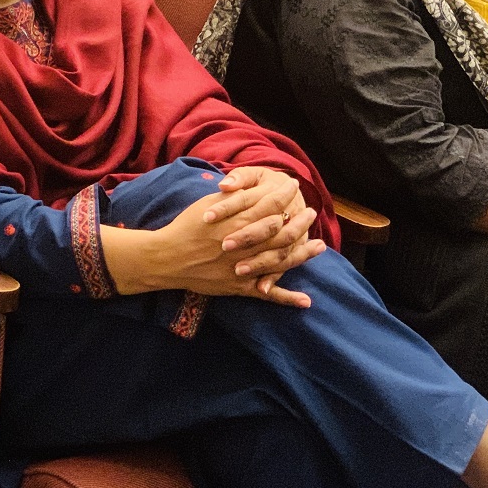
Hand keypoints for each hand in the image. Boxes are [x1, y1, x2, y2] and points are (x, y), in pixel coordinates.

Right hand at [152, 190, 323, 305]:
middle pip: (280, 231)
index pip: (269, 205)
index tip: (294, 186)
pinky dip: (287, 298)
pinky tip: (306, 301)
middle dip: (299, 221)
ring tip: (320, 246)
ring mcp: (243, 268)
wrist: (167, 257)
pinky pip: (267, 294)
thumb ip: (231, 198)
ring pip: (280, 261)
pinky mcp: (239, 287)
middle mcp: (244, 244)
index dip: (284, 195)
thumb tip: (251, 187)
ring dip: (302, 254)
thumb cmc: (186, 227)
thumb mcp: (207, 204)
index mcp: (236, 221)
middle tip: (312, 212)